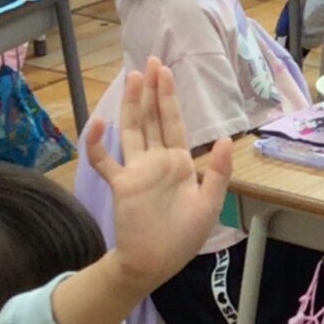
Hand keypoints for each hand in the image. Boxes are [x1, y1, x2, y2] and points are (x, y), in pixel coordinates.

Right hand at [85, 58, 233, 287]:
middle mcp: (156, 160)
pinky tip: (98, 123)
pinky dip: (97, 144)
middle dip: (152, 91)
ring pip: (132, 129)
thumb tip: (226, 139)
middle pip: (152, 118)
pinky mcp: (120, 184)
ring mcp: (136, 170)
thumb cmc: (183, 236)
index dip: (170, 97)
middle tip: (150, 61)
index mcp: (179, 162)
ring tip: (131, 77)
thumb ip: (218, 171)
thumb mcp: (209, 203)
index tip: (166, 71)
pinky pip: (104, 161)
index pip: (174, 122)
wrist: (155, 262)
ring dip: (131, 104)